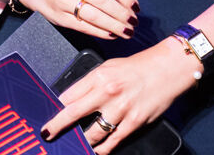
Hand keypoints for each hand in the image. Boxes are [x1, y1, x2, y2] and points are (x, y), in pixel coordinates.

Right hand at [11, 0, 138, 39]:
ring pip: (94, 16)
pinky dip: (101, 32)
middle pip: (103, 1)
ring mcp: (61, 0)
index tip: (136, 7)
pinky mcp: (58, 16)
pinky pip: (83, 26)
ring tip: (127, 31)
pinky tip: (112, 34)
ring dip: (114, 26)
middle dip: (122, 14)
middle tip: (134, 22)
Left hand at [41, 39, 196, 153]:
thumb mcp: (108, 67)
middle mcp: (107, 93)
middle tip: (47, 134)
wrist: (167, 69)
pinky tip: (96, 149)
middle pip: (73, 114)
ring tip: (77, 142)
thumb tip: (71, 97)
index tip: (48, 114)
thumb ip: (89, 82)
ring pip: (92, 133)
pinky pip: (112, 141)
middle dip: (56, 126)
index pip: (69, 96)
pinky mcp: (133, 123)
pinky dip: (102, 148)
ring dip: (82, 139)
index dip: (56, 107)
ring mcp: (120, 110)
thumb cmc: (137, 67)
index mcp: (98, 77)